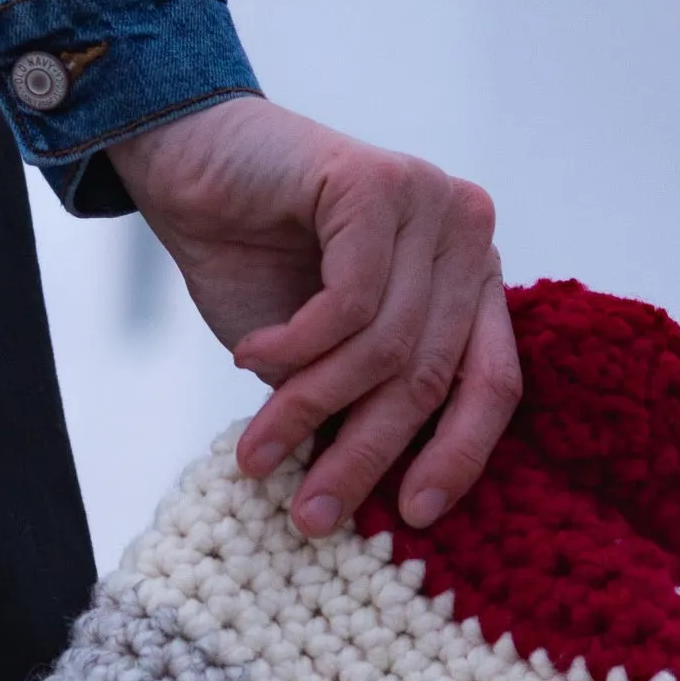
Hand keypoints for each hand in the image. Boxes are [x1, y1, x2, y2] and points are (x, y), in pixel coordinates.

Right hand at [109, 96, 519, 539]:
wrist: (187, 163)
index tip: (416, 518)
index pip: (491, 383)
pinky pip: (351, 301)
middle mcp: (466, 235)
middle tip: (313, 513)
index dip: (457, 456)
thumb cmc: (252, 259)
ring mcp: (429, 202)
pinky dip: (295, 345)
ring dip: (313, 406)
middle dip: (367, 453)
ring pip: (389, 345)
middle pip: (434, 373)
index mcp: (468, 279)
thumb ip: (356, 404)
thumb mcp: (317, 356)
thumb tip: (379, 501)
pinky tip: (248, 354)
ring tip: (259, 447)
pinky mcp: (379, 183)